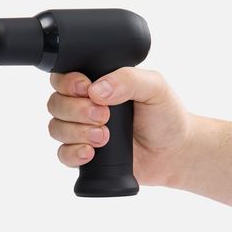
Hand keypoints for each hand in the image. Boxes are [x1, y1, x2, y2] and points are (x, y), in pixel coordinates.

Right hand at [47, 68, 193, 186]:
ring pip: (56, 128)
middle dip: (76, 110)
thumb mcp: (154, 87)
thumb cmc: (165, 115)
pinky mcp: (84, 155)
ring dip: (76, 132)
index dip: (68, 83)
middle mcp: (83, 105)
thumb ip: (127, 80)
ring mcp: (82, 130)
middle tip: (103, 116)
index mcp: (96, 83)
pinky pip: (62, 154)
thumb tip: (96, 90)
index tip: (85, 89)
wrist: (175, 152)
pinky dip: (72, 153)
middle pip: (56, 103)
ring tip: (103, 137)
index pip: (63, 77)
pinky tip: (90, 153)